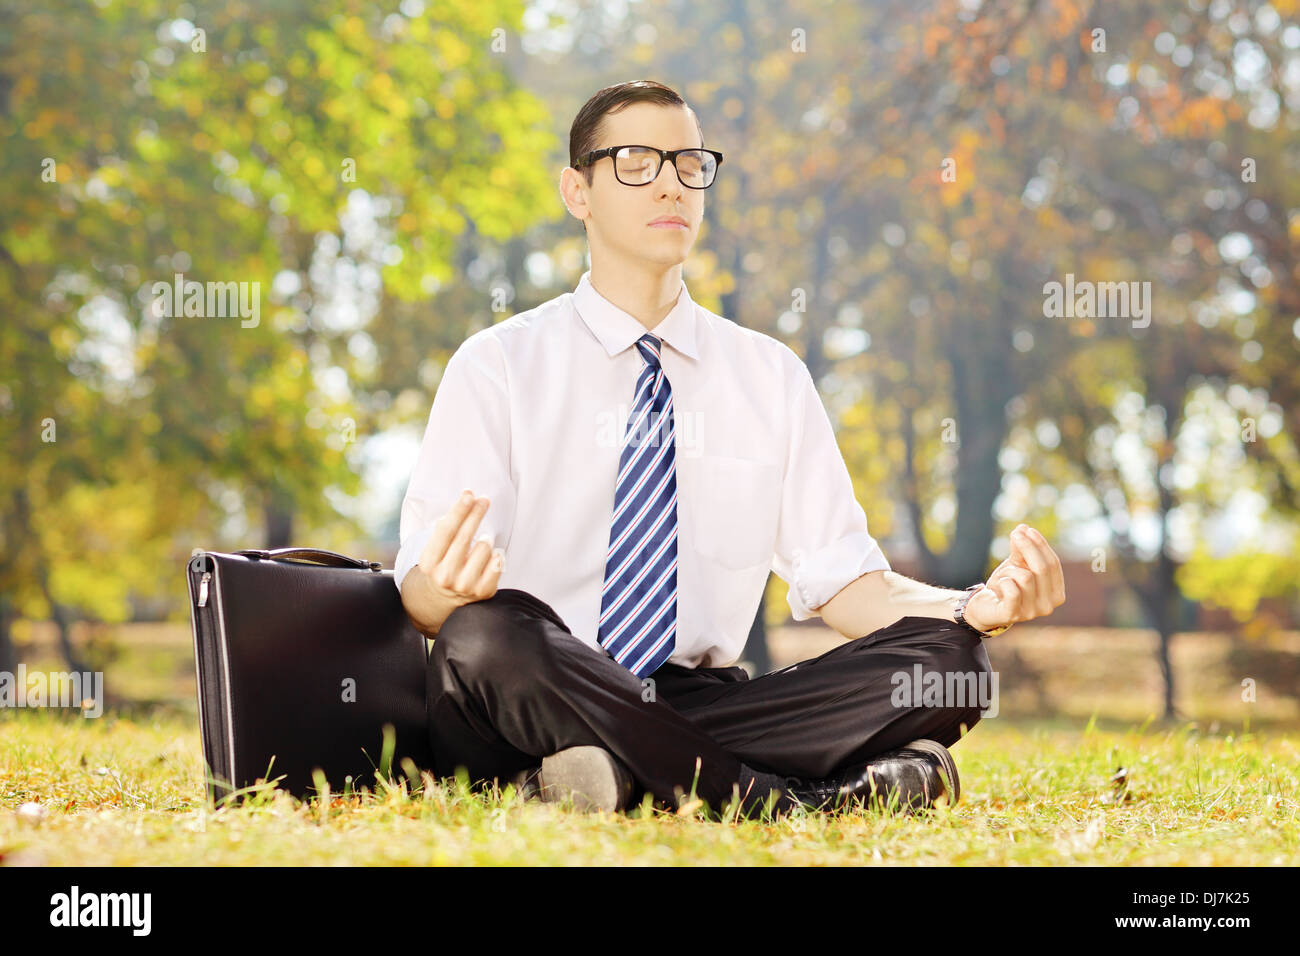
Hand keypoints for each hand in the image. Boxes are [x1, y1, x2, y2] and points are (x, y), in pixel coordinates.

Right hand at [415, 490, 504, 610]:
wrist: (446, 598)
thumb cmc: (444, 563)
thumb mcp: (436, 548)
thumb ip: (449, 524)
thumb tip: (467, 497)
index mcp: (429, 563)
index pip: (446, 531)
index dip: (459, 511)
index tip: (469, 495)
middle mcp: (445, 576)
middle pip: (465, 536)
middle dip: (476, 514)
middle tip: (484, 500)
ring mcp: (465, 586)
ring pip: (484, 547)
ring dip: (485, 541)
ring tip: (480, 545)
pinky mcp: (483, 591)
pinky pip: (498, 561)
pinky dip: (496, 555)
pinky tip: (488, 559)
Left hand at [964, 524, 1065, 634]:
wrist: (984, 606)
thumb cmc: (1006, 585)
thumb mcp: (1015, 564)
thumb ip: (1021, 549)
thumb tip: (1023, 528)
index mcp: (1056, 593)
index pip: (1053, 565)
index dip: (1042, 546)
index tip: (1028, 530)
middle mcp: (1048, 606)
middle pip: (1042, 568)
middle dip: (1028, 547)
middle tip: (1015, 534)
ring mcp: (1031, 613)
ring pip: (1025, 577)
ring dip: (1010, 570)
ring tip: (1004, 575)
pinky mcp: (1012, 615)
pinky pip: (1011, 589)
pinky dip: (1003, 580)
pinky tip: (999, 584)